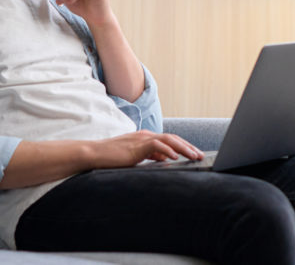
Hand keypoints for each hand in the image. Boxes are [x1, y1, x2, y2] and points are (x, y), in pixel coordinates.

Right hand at [88, 130, 204, 168]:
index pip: (170, 140)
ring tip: (193, 156)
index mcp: (146, 138)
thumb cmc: (112, 157)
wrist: (94, 154)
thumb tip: (165, 158)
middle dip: (188, 147)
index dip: (184, 146)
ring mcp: (141, 139)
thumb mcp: (135, 156)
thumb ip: (149, 155)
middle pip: (172, 138)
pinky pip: (155, 145)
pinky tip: (175, 157)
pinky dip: (167, 150)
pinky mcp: (136, 146)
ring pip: (168, 140)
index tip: (194, 154)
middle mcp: (146, 136)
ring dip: (183, 148)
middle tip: (200, 155)